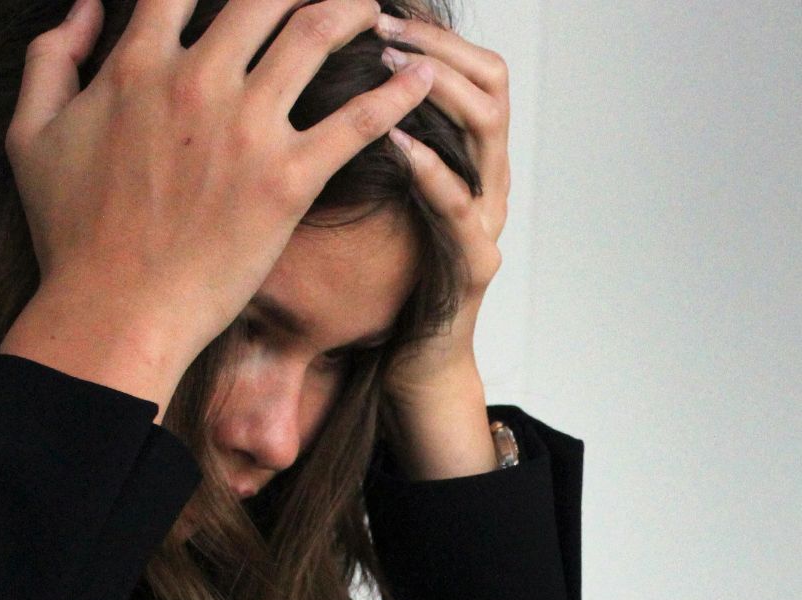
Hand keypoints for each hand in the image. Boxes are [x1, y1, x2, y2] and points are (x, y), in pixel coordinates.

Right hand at [0, 0, 435, 416]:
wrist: (113, 313)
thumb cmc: (71, 234)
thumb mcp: (30, 137)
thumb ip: (51, 60)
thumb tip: (81, 10)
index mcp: (136, 65)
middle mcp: (195, 81)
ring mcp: (245, 129)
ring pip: (315, 34)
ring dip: (354, 9)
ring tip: (378, 8)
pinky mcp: (287, 180)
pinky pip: (357, 121)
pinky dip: (398, 93)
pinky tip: (423, 77)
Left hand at [376, 13, 510, 477]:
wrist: (409, 363)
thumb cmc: (383, 277)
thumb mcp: (371, 194)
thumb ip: (361, 139)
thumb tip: (311, 78)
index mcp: (465, 156)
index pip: (473, 66)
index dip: (433, 33)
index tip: (380, 12)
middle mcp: (487, 178)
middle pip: (491, 82)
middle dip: (436, 47)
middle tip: (382, 28)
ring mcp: (488, 219)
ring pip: (489, 130)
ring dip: (437, 90)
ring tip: (386, 68)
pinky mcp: (475, 264)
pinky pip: (461, 206)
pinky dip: (430, 168)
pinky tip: (395, 141)